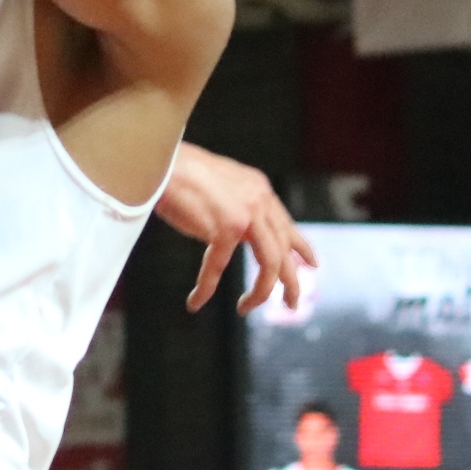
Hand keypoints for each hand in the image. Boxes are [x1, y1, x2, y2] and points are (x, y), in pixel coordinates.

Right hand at [153, 146, 313, 311]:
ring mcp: (247, 214)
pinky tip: (196, 301)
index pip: (286, 224)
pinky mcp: (227, 227)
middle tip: (291, 304)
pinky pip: (217, 268)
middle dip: (290, 281)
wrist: (158, 161)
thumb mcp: (218, 186)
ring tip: (247, 308)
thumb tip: (233, 231)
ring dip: (261, 292)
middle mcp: (260, 199)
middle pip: (284, 249)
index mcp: (258, 188)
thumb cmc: (177, 172)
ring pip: (269, 264)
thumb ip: (233, 205)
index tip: (312, 265)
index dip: (301, 248)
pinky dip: (205, 288)